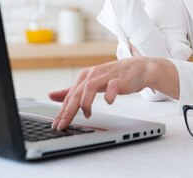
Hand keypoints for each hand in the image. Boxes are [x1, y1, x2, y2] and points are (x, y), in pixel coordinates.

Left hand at [48, 57, 178, 129]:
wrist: (140, 68)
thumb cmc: (116, 77)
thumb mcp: (92, 83)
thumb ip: (73, 90)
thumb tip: (52, 95)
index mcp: (85, 76)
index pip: (70, 95)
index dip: (61, 110)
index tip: (56, 124)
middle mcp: (94, 74)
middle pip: (77, 93)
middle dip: (68, 110)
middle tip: (62, 125)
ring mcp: (106, 76)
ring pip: (90, 87)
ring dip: (85, 103)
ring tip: (86, 115)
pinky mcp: (120, 79)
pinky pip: (112, 86)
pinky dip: (109, 95)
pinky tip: (108, 103)